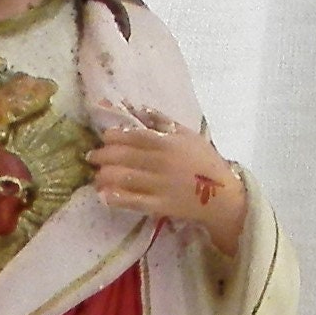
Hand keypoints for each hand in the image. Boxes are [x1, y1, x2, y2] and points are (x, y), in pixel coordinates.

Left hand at [88, 120, 246, 254]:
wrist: (222, 195)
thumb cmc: (204, 162)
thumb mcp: (188, 135)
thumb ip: (163, 122)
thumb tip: (139, 109)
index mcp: (167, 142)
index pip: (134, 136)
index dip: (114, 136)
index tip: (104, 138)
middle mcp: (161, 162)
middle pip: (124, 156)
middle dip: (103, 156)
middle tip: (93, 158)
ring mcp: (160, 185)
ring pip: (124, 178)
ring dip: (105, 176)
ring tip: (97, 177)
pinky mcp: (160, 206)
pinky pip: (133, 201)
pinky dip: (116, 198)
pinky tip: (104, 196)